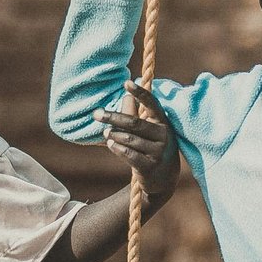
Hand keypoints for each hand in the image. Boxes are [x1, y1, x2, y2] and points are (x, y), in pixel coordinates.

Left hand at [94, 80, 181, 201]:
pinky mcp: (149, 166)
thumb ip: (136, 114)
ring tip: (105, 133)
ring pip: (129, 139)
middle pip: (134, 123)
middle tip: (96, 113)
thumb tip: (126, 95)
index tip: (127, 83)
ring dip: (114, 135)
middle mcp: (163, 135)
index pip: (152, 104)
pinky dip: (116, 148)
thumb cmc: (152, 147)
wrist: (164, 178)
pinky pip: (128, 154)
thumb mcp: (148, 130)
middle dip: (113, 117)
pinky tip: (110, 144)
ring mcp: (158, 152)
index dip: (140, 93)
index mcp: (163, 122)